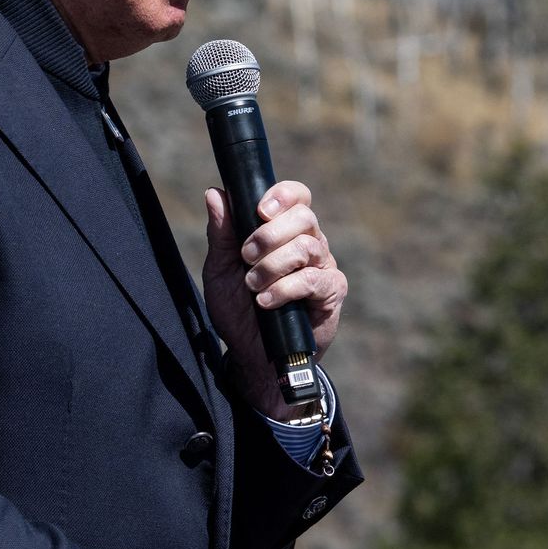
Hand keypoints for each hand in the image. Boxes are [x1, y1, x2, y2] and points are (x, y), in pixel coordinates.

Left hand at [203, 181, 347, 416]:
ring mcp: (323, 267)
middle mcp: (309, 243)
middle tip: (246, 257)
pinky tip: (267, 302)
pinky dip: (285, 289)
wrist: (253, 355)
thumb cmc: (239, 311)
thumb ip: (221, 234)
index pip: (296, 196)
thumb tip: (215, 193)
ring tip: (253, 286)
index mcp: (285, 231)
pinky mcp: (332, 292)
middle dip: (269, 235)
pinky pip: (314, 279)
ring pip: (307, 246)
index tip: (259, 211)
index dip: (282, 196)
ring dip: (272, 265)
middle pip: (303, 216)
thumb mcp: (221, 270)